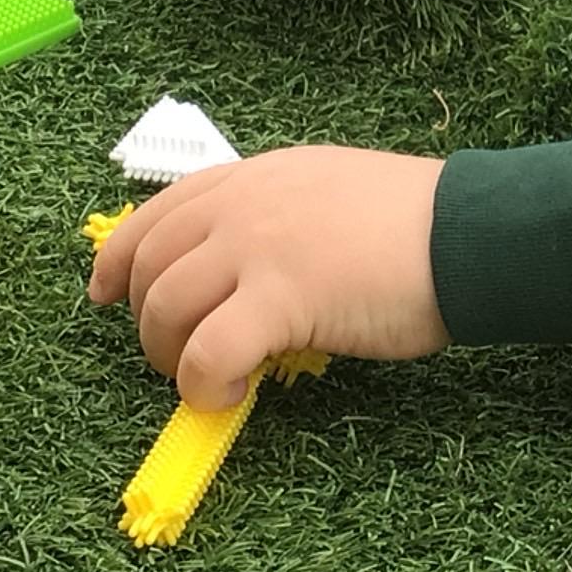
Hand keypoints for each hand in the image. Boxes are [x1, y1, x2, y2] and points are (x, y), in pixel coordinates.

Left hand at [87, 145, 450, 408]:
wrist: (468, 232)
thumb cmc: (415, 224)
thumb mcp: (327, 195)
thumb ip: (275, 222)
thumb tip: (240, 280)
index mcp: (254, 177)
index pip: (158, 212)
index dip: (117, 258)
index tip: (103, 294)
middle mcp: (243, 204)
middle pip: (148, 265)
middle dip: (144, 322)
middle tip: (172, 358)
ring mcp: (257, 247)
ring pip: (164, 309)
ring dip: (171, 357)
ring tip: (208, 379)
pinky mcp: (280, 297)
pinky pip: (207, 352)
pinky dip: (204, 383)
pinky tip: (230, 393)